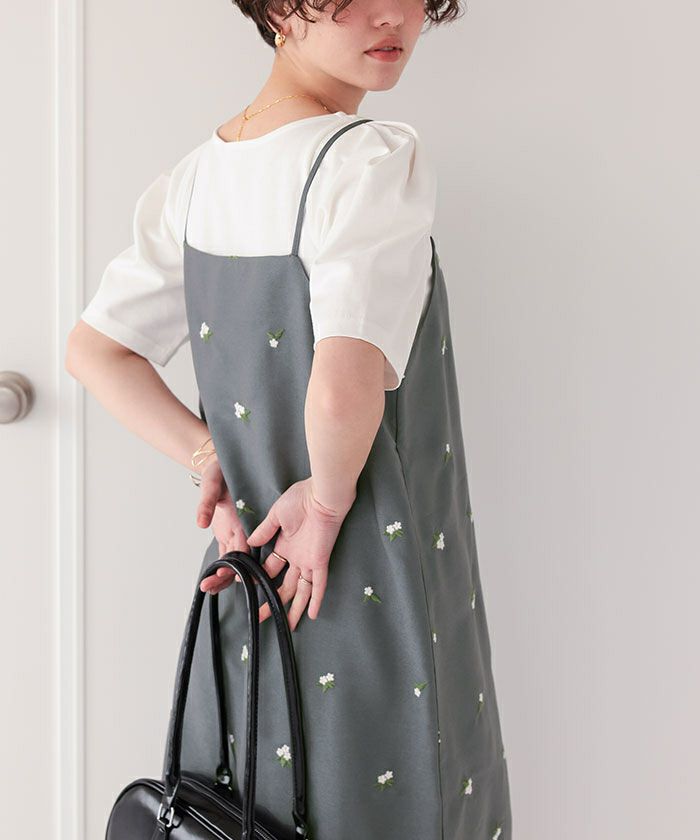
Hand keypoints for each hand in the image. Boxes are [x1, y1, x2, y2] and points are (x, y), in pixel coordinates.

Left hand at [195, 454, 249, 594]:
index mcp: (245, 520)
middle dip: (227, 577)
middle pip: (242, 560)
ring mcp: (237, 533)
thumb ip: (206, 503)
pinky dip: (220, 568)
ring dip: (223, 576)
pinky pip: (227, 555)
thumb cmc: (220, 471)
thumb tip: (200, 523)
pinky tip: (210, 579)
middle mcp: (245, 530)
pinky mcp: (229, 534)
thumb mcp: (211, 483)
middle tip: (208, 586)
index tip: (222, 575)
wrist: (222, 464)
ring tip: (206, 587)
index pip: (246, 549)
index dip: (237, 565)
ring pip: (235, 561)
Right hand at [246, 477, 354, 629]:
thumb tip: (249, 543)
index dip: (258, 580)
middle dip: (272, 602)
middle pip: (283, 586)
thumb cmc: (300, 499)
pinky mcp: (320, 561)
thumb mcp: (276, 516)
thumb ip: (264, 531)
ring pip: (301, 591)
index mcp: (284, 545)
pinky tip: (311, 615)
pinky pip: (319, 585)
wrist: (321, 495)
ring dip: (293, 608)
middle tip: (260, 617)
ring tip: (286, 626)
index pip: (269, 569)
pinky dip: (315, 600)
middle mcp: (296, 556)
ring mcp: (308, 560)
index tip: (248, 591)